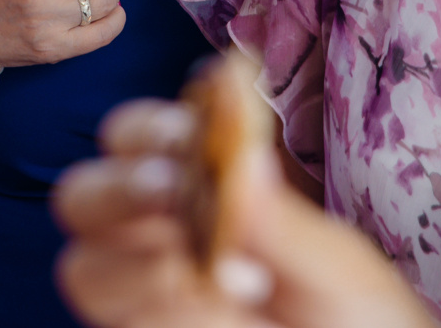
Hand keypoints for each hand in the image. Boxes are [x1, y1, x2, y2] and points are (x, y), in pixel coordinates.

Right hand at [53, 100, 435, 327]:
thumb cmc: (359, 322)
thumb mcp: (334, 271)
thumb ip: (283, 224)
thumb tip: (241, 151)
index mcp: (199, 189)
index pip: (132, 139)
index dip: (145, 131)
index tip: (183, 135)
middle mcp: (156, 238)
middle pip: (81, 196)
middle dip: (120, 191)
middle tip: (175, 199)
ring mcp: (142, 298)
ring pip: (85, 268)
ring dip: (143, 268)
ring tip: (224, 280)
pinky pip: (114, 324)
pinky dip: (159, 315)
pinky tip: (220, 320)